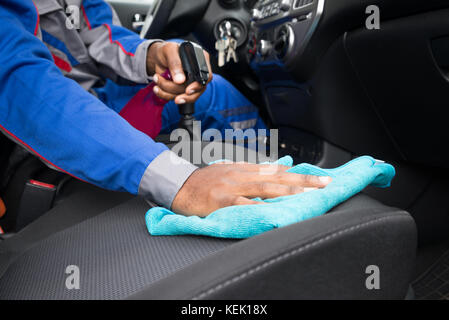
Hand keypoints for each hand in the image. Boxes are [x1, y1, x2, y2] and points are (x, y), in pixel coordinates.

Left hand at [146, 41, 212, 103]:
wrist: (157, 58)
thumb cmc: (166, 51)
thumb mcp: (169, 51)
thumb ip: (175, 64)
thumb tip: (180, 80)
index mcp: (200, 60)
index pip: (206, 76)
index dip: (198, 85)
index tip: (187, 90)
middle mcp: (198, 73)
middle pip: (197, 90)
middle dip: (183, 95)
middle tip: (175, 98)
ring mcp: (191, 83)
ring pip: (185, 96)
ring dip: (169, 92)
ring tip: (157, 80)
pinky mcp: (182, 90)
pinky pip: (176, 97)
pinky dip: (165, 95)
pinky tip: (158, 88)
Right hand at [172, 162, 331, 216]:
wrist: (179, 185)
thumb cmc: (204, 181)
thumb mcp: (228, 170)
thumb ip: (249, 171)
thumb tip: (272, 170)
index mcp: (243, 169)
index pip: (275, 170)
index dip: (296, 173)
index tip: (315, 176)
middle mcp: (241, 174)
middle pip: (277, 177)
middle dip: (302, 180)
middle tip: (324, 182)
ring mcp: (232, 186)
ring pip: (265, 187)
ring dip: (289, 190)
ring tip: (307, 194)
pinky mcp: (222, 199)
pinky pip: (244, 203)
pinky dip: (260, 206)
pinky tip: (274, 211)